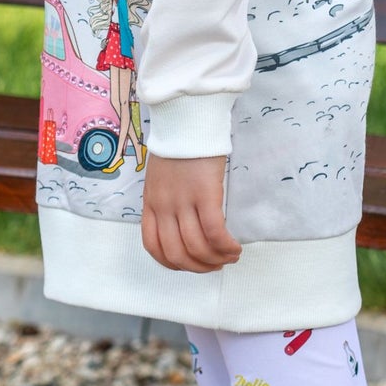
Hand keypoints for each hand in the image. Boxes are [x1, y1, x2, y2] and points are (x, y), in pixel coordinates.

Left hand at [142, 152, 242, 272]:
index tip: (190, 263)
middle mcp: (164, 207)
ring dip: (215, 260)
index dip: (173, 263)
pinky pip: (214, 232)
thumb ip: (166, 200)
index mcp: (151, 203)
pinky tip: (235, 247)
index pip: (153, 247)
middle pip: (176, 254)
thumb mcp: (160, 176)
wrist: (186, 118)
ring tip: (230, 256)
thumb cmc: (178, 143)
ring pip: (196, 248)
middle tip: (215, 265)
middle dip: (198, 267)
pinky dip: (226, 247)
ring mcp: (183, 202)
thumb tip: (181, 222)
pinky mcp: (205, 194)